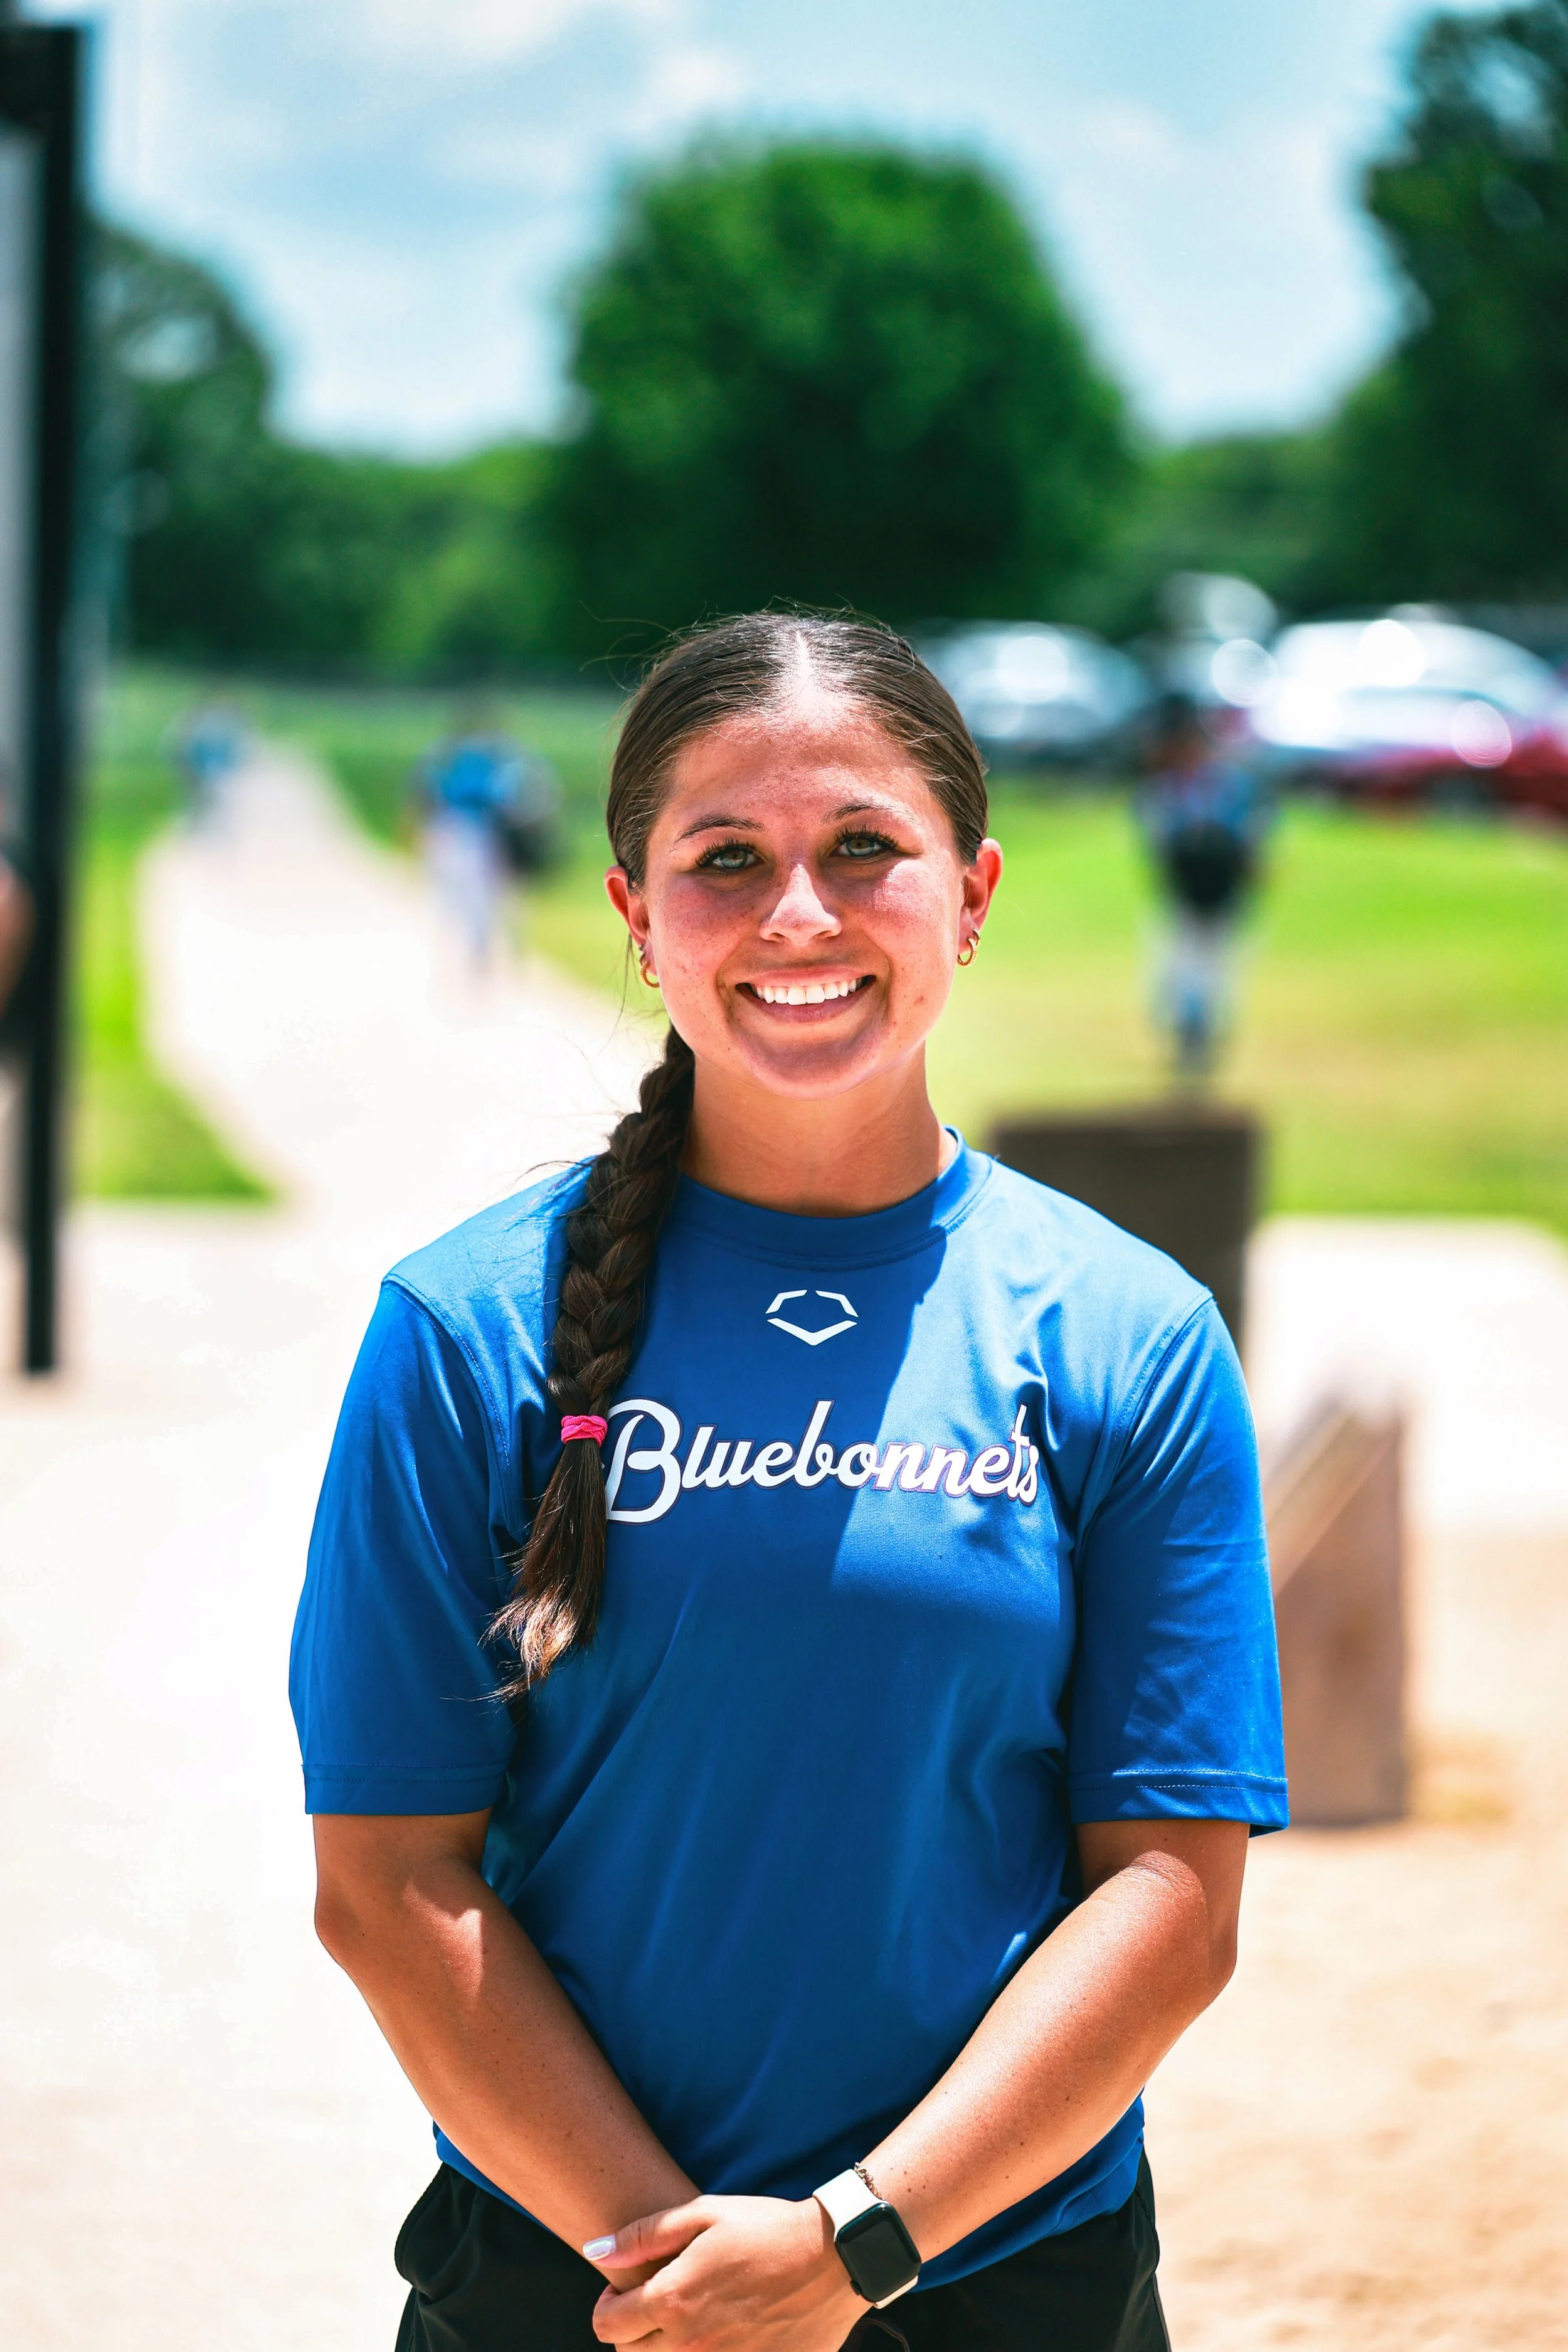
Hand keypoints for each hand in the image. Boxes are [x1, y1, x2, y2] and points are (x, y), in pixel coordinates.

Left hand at [586, 2193, 865, 2349]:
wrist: (832, 2259)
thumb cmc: (765, 2229)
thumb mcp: (703, 2213)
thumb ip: (643, 2235)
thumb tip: (594, 2250)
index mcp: (673, 2301)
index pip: (608, 2326)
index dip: (607, 2308)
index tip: (624, 2293)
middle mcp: (690, 2345)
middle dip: (633, 2331)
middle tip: (657, 2303)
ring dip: (665, 2347)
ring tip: (690, 2316)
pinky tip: (723, 2330)